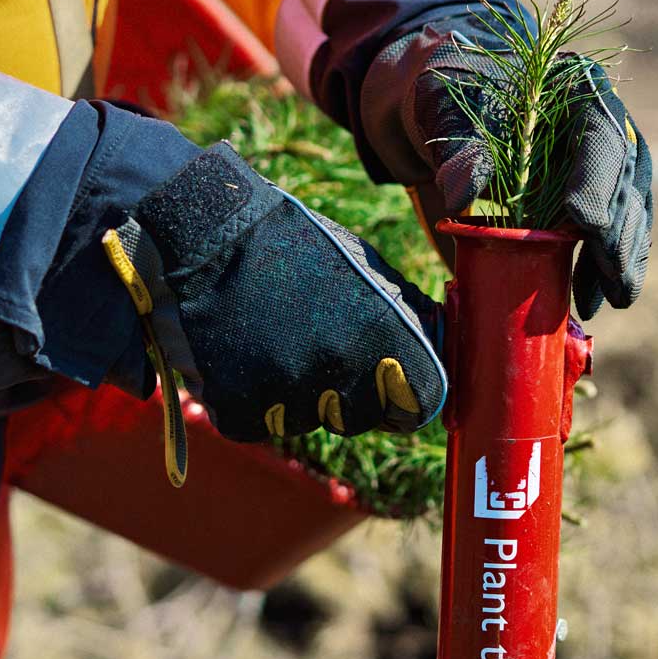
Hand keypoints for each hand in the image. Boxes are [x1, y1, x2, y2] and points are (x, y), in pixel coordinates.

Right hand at [104, 144, 445, 446]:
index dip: (402, 398)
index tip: (387, 386)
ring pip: (306, 424)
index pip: (416, 408)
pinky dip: (252, 402)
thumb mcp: (368, 268)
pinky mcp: (240, 406)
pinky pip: (259, 425)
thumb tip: (442, 350)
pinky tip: (247, 356)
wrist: (215, 233)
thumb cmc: (300, 247)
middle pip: (358, 420)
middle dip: (345, 395)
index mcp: (384, 338)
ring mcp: (288, 393)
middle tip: (316, 348)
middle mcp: (342, 371)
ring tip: (277, 342)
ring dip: (296, 396)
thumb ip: (410, 315)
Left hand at [360, 26, 654, 319]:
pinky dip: (603, 270)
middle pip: (627, 179)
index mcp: (576, 87)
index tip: (583, 223)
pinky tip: (590, 300)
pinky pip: (609, 237)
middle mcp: (602, 124)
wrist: (444, 117)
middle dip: (620, 233)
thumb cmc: (448, 98)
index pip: (601, 132)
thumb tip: (463, 195)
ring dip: (620, 260)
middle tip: (610, 278)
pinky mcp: (591, 203)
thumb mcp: (441, 108)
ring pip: (628, 213)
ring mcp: (602, 165)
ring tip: (606, 300)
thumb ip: (459, 145)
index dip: (597, 178)